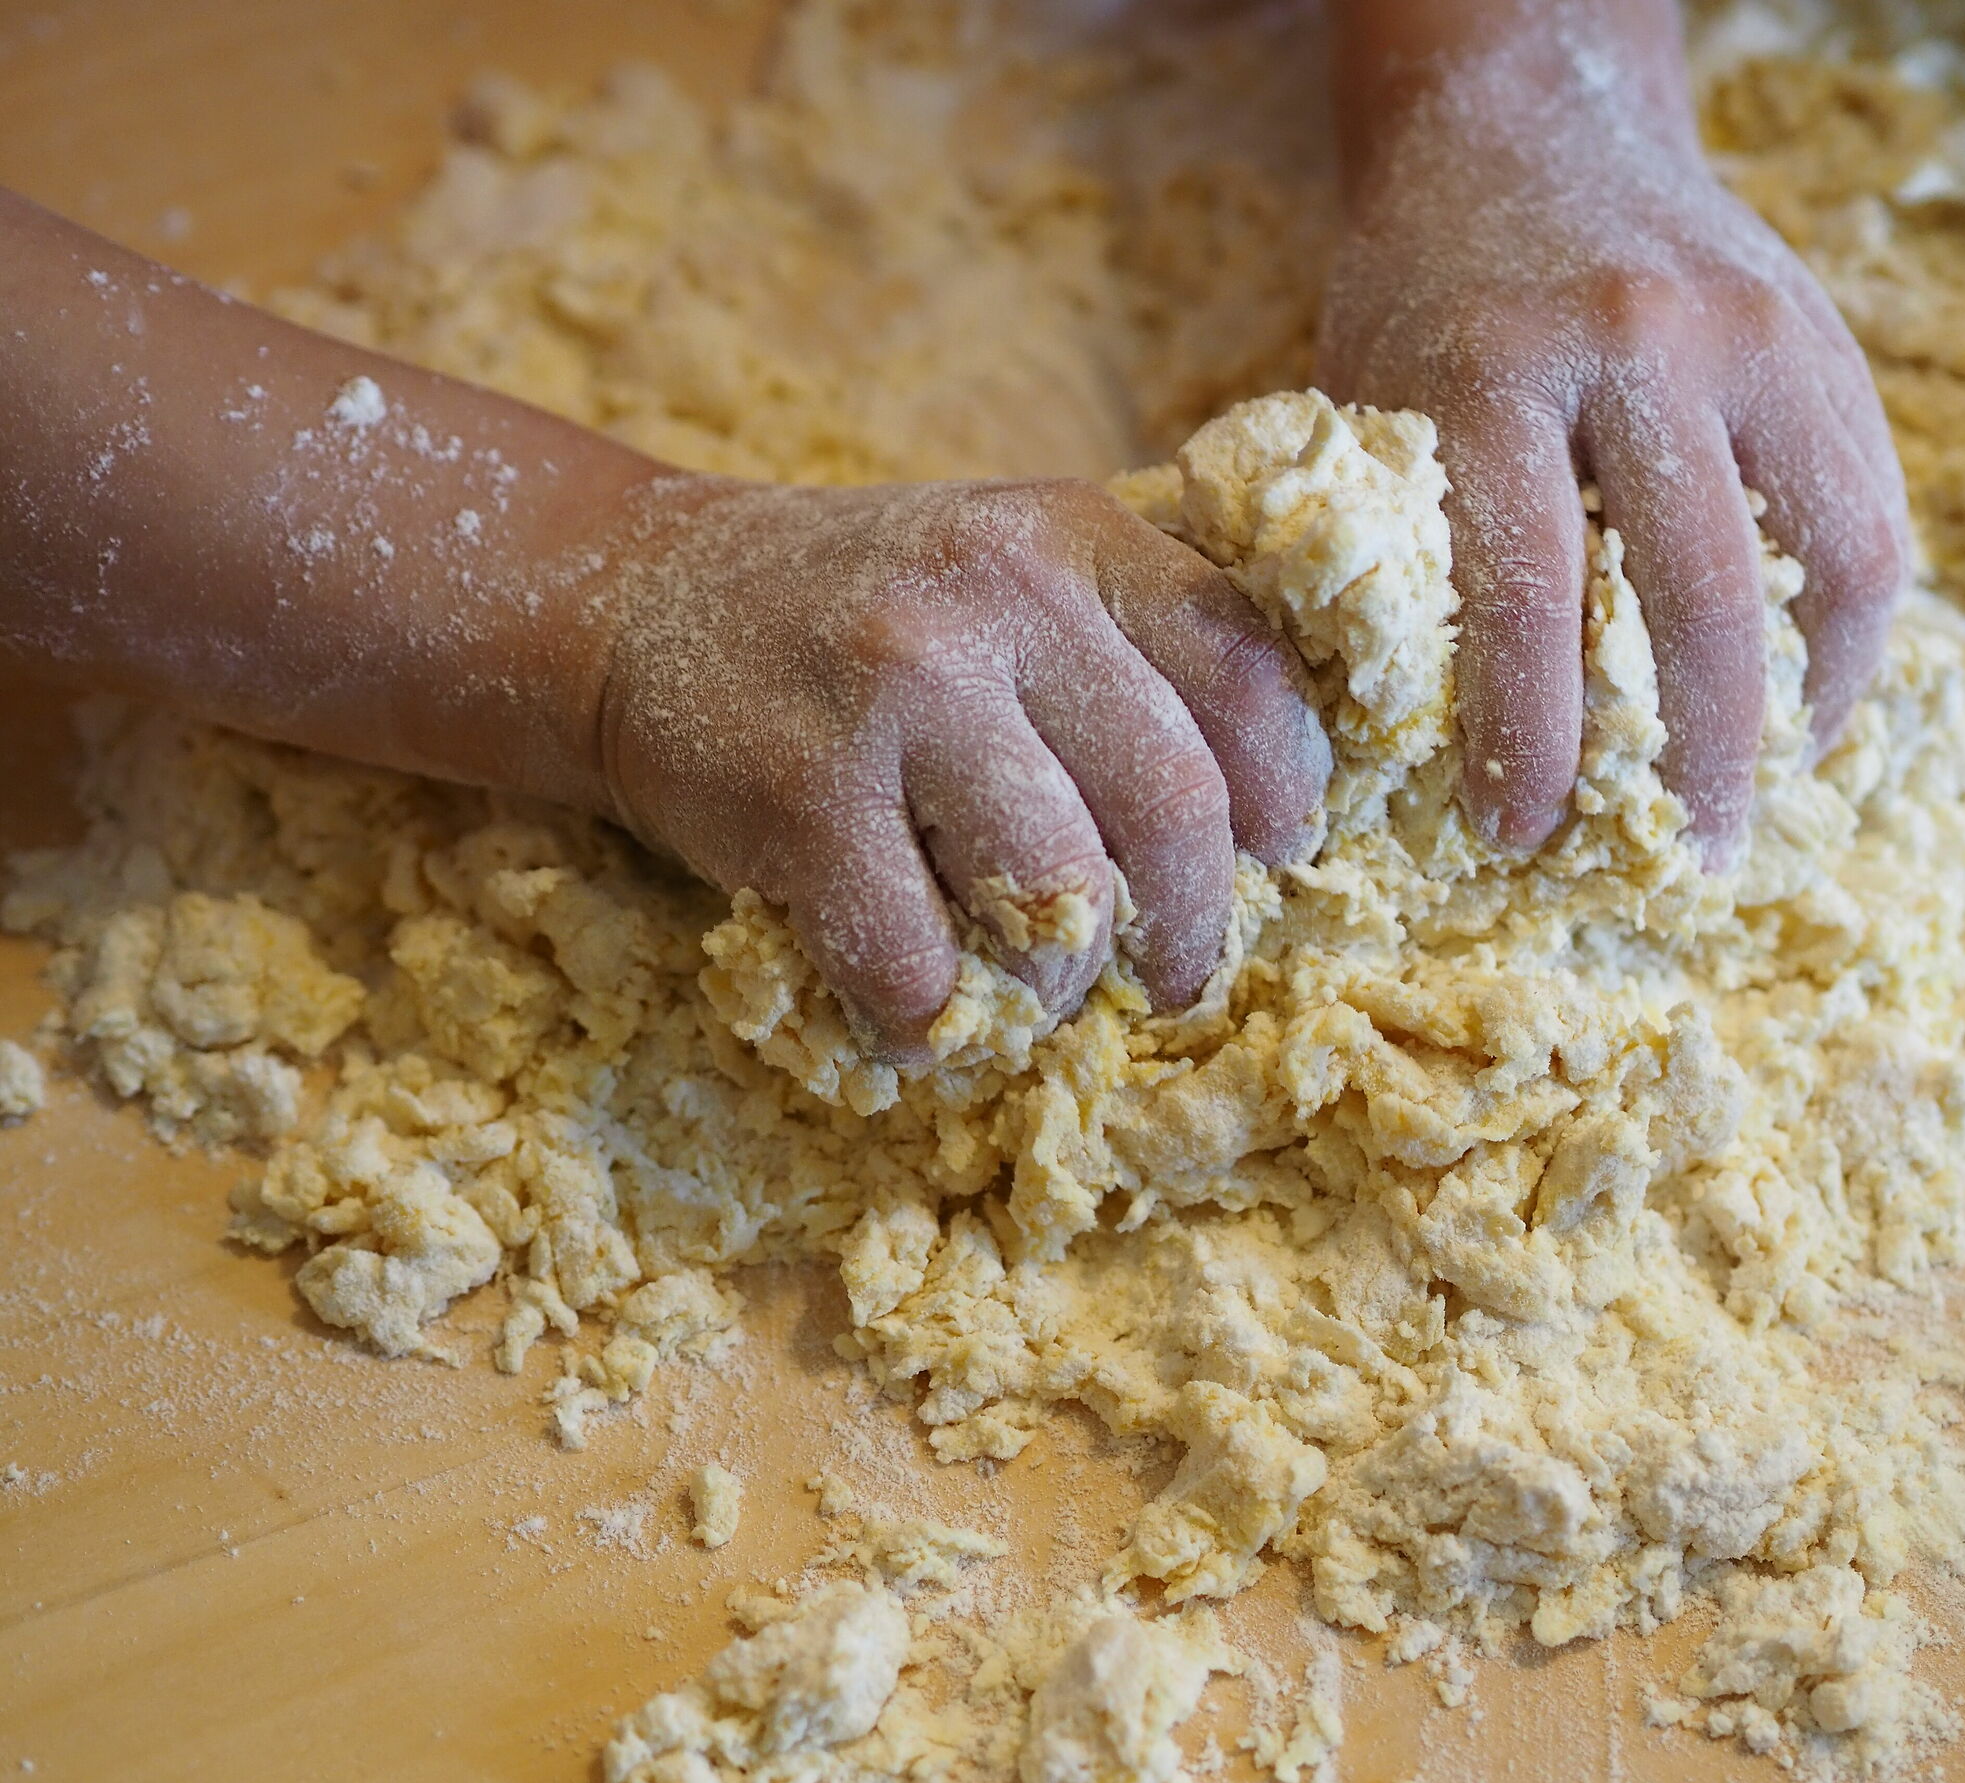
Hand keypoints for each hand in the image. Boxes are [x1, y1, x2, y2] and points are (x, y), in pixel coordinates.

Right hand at [594, 477, 1330, 1056]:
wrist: (640, 603)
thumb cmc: (866, 616)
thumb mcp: (1012, 571)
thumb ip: (1131, 648)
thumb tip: (1269, 823)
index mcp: (1073, 537)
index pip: (1245, 675)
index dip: (1283, 794)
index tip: (1270, 860)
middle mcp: (994, 597)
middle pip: (1171, 805)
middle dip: (1189, 928)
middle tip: (1173, 976)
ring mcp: (896, 692)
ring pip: (1059, 895)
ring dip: (1064, 984)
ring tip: (1040, 993)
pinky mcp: (802, 796)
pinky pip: (918, 962)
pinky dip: (934, 1021)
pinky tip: (920, 1015)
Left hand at [1319, 5, 1909, 858]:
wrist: (1531, 113)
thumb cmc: (1424, 292)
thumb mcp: (1370, 400)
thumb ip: (1393, 547)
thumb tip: (1389, 755)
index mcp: (1492, 367)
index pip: (1525, 592)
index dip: (1529, 737)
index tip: (1517, 832)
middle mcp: (1637, 343)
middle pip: (1691, 595)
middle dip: (1686, 757)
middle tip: (1675, 863)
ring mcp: (1753, 335)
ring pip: (1815, 561)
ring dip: (1792, 714)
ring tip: (1757, 808)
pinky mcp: (1825, 344)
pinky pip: (1868, 519)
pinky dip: (1844, 636)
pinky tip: (1803, 712)